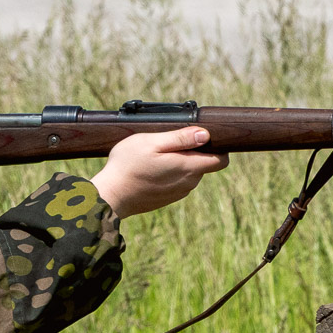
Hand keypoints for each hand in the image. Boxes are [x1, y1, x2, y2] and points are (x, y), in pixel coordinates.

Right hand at [90, 127, 229, 217]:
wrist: (111, 195)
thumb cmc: (128, 165)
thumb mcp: (152, 142)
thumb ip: (181, 138)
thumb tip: (205, 134)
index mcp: (189, 168)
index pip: (221, 160)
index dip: (217, 146)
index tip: (201, 137)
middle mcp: (188, 183)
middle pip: (204, 164)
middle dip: (194, 152)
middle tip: (168, 142)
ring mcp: (178, 192)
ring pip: (190, 173)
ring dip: (180, 162)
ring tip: (156, 155)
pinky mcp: (168, 198)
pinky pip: (177, 182)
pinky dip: (170, 173)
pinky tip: (151, 169)